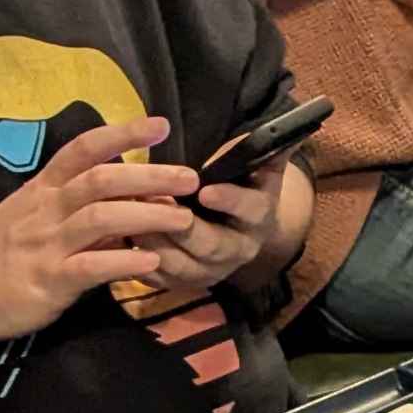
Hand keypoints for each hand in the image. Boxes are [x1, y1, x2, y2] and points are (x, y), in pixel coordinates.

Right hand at [0, 121, 208, 339]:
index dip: (123, 133)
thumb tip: (126, 197)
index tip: (161, 124)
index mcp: (43, 189)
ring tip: (183, 219)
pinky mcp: (48, 281)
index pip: (84, 149)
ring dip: (146, 215)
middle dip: (150, 175)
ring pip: (101, 218)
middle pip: (102, 180)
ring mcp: (46, 245)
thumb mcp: (30, 218)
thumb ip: (74, 206)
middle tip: (190, 177)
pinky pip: (90, 268)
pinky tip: (151, 261)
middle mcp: (46, 210)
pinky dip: (123, 261)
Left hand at [111, 165, 280, 317]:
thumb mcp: (261, 171)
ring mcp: (209, 272)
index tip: (203, 190)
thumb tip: (294, 129)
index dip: (230, 200)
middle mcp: (238, 250)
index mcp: (259, 218)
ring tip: (128, 220)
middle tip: (152, 201)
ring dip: (155, 244)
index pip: (250, 209)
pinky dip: (138, 263)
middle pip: (211, 245)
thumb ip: (268, 150)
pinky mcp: (183, 283)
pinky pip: (159, 279)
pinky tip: (119, 243)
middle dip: (180, 226)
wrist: (239, 233)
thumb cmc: (244, 190)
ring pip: (181, 266)